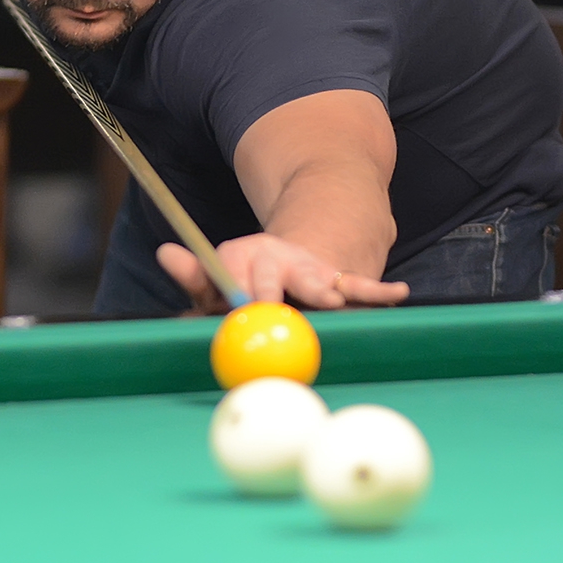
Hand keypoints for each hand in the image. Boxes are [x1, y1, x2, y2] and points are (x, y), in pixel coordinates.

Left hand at [157, 233, 409, 313]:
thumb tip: (165, 252)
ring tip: (331, 300)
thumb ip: (195, 275)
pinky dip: (377, 292)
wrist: (289, 252)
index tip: (237, 308)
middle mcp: (276, 257)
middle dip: (275, 293)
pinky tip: (396, 295)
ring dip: (325, 290)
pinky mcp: (338, 277)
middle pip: (274, 276)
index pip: (233, 272)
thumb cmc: (245, 278)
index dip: (234, 291)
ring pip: (318, 280)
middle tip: (275, 311)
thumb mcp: (217, 275)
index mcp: (241, 256)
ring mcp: (309, 267)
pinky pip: (359, 286)